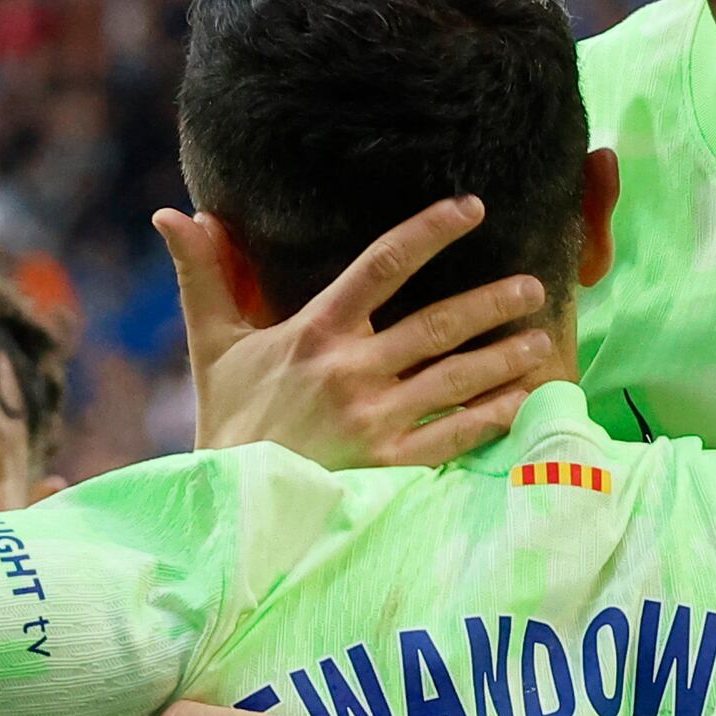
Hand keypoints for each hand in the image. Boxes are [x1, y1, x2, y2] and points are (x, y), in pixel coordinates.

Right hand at [161, 198, 553, 468]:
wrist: (229, 507)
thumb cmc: (229, 420)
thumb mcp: (212, 345)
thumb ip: (204, 274)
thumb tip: (174, 212)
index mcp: (315, 332)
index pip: (382, 265)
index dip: (429, 231)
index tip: (471, 207)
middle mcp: (351, 372)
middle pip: (437, 324)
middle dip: (492, 302)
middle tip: (534, 286)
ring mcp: (375, 421)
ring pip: (456, 379)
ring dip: (504, 358)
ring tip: (541, 339)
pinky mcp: (390, 467)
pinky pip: (454, 435)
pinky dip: (493, 416)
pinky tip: (523, 400)